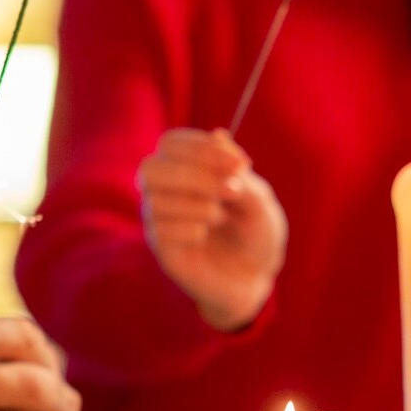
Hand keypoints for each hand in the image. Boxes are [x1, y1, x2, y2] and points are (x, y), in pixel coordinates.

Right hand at [136, 128, 287, 330]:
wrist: (256, 276)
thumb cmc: (256, 232)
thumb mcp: (259, 201)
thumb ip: (238, 172)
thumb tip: (218, 134)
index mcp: (185, 169)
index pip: (171, 144)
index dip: (202, 148)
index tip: (241, 164)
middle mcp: (165, 192)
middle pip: (151, 168)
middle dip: (194, 176)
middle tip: (232, 191)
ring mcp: (160, 221)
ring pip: (156, 201)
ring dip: (198, 205)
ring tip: (223, 217)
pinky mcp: (162, 250)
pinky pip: (161, 231)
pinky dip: (191, 229)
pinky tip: (206, 236)